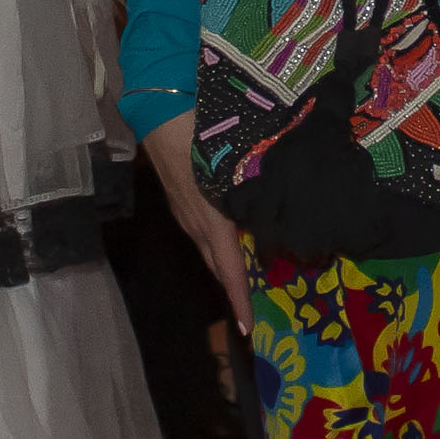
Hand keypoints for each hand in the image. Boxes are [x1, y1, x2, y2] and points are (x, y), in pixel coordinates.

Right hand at [138, 112, 251, 327]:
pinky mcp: (180, 197)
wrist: (159, 110)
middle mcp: (195, 222)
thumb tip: (280, 206)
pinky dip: (218, 243)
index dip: (239, 298)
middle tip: (251, 309)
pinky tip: (230, 237)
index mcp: (212, 219)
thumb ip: (256, 187)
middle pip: (217, 264)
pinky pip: (202, 230)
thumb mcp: (233, 163)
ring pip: (209, 247)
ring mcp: (184, 210)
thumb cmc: (200, 133)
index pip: (228, 268)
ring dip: (225, 265)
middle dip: (233, 287)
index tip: (248, 328)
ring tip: (245, 279)